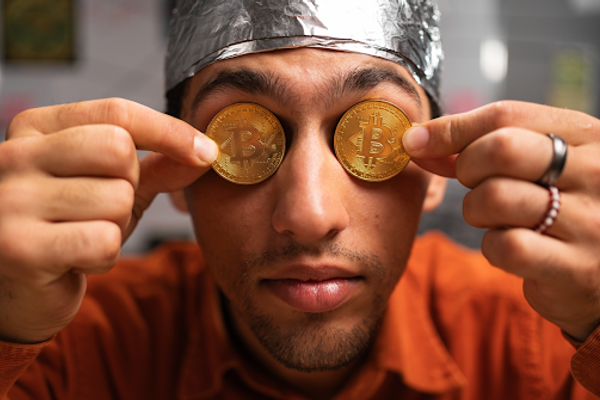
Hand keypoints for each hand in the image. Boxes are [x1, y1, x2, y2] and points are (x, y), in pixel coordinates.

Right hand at [0, 98, 216, 343]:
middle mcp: (14, 156)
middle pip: (118, 150)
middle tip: (104, 209)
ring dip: (116, 227)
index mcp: (35, 128)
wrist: (21, 288)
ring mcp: (11, 201)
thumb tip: (208, 151)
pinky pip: (104, 240)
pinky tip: (78, 261)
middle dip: (130, 185)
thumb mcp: (113, 186)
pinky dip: (104, 256)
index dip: (169, 131)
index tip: (206, 151)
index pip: (116, 113)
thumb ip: (158, 165)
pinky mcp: (20, 248)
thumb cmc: (70, 227)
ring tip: (84, 236)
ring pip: (116, 198)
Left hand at [404, 101, 599, 341]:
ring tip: (497, 219)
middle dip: (466, 168)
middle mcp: (595, 171)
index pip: (505, 114)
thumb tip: (417, 140)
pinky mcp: (576, 267)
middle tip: (473, 185)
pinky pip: (505, 246)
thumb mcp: (536, 165)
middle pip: (500, 149)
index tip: (416, 142)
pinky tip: (511, 247)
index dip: (450, 128)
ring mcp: (590, 221)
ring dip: (477, 211)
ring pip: (494, 198)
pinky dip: (492, 247)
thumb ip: (482, 147)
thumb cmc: (558, 208)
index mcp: (585, 135)